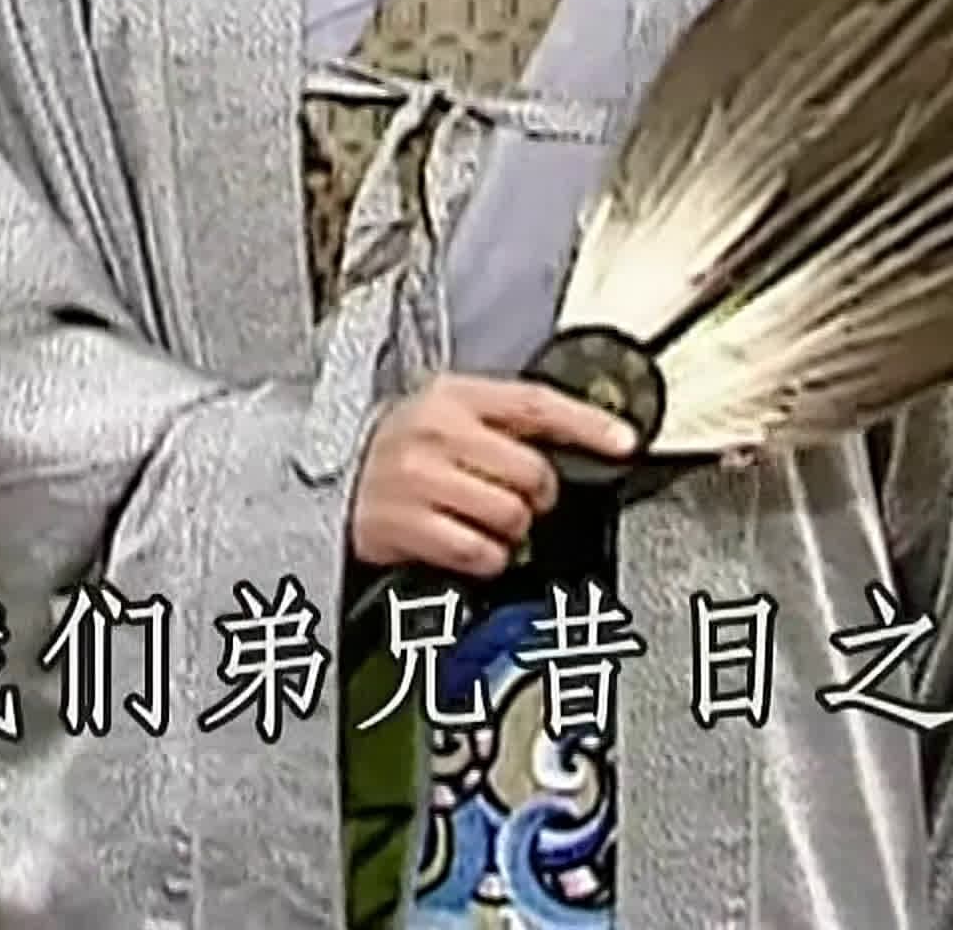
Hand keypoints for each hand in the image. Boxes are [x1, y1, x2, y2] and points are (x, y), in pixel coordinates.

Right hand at [350, 373, 642, 580]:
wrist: (329, 479)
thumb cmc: (398, 449)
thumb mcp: (446, 411)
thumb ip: (505, 420)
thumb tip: (577, 439)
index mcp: (455, 396)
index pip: (536, 404)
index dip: (588, 424)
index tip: (623, 441)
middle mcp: (437, 433)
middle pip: (532, 472)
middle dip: (537, 494)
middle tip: (518, 496)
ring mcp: (419, 479)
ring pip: (511, 515)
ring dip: (511, 529)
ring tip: (485, 520)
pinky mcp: (405, 525)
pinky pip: (480, 552)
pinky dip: (486, 558)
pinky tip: (468, 543)